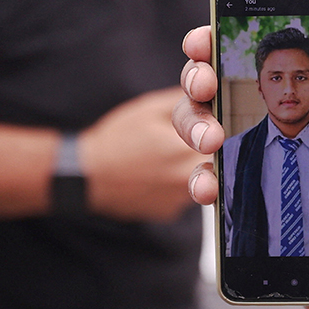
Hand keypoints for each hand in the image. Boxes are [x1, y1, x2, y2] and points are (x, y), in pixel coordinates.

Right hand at [79, 87, 206, 221]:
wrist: (85, 177)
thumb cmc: (115, 140)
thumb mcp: (150, 109)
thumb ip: (188, 103)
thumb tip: (213, 97)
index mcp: (186, 151)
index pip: (223, 141)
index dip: (218, 132)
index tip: (211, 130)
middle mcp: (188, 180)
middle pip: (216, 161)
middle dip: (207, 148)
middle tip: (193, 138)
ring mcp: (180, 200)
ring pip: (204, 177)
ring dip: (193, 165)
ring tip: (165, 155)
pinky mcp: (171, 211)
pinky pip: (184, 193)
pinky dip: (177, 182)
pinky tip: (157, 173)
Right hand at [173, 26, 308, 240]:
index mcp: (283, 89)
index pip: (237, 54)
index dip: (210, 42)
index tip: (204, 41)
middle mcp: (254, 114)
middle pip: (204, 84)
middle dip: (195, 78)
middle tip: (206, 86)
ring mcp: (243, 152)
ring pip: (194, 125)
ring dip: (193, 125)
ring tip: (211, 139)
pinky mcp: (239, 189)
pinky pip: (206, 180)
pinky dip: (201, 181)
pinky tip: (211, 188)